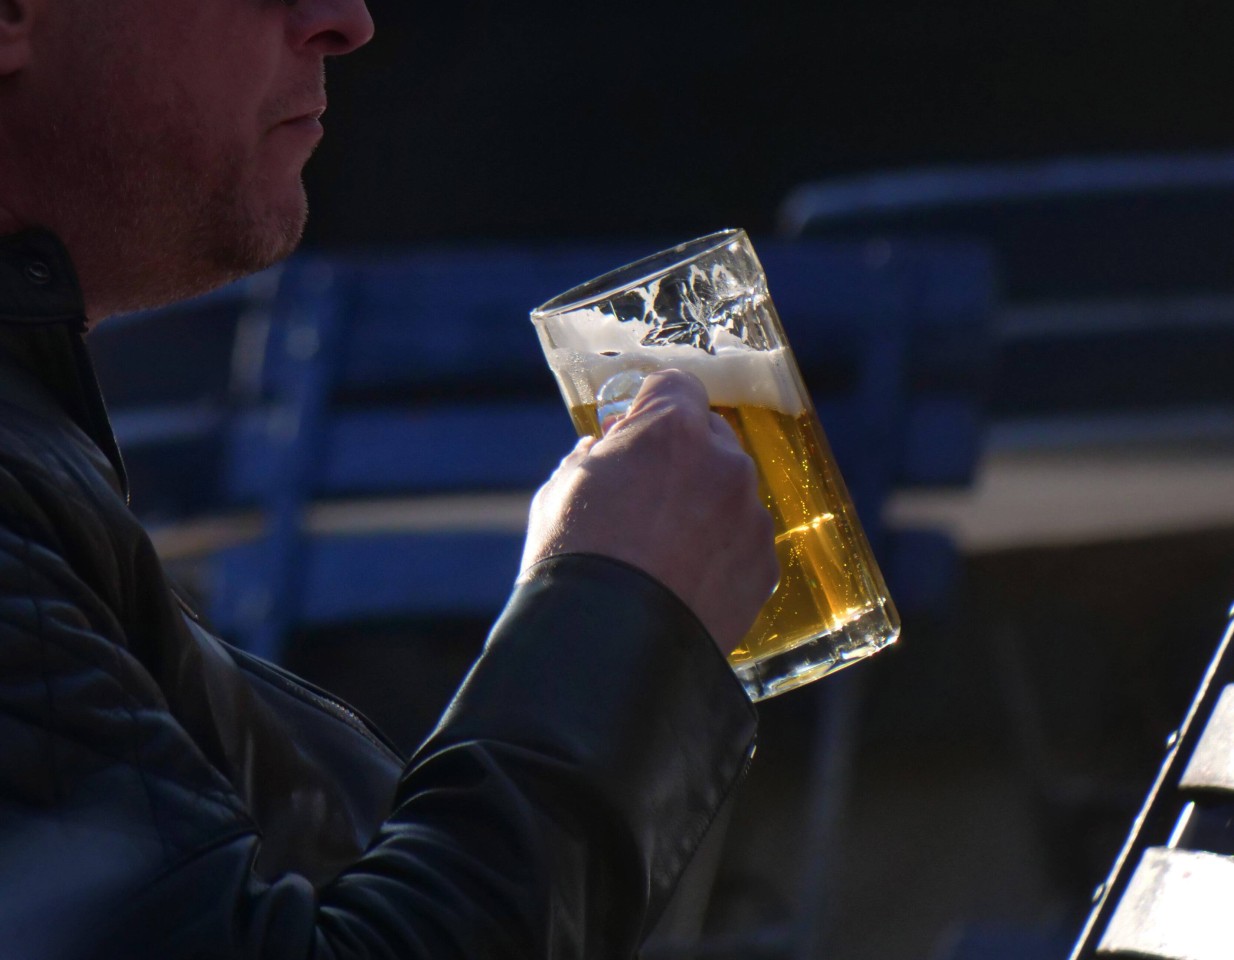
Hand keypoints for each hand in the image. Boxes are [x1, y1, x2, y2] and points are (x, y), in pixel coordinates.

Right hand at [522, 369, 777, 653]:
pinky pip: (742, 541)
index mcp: (673, 430)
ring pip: (729, 491)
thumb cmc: (575, 559)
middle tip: (644, 496)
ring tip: (664, 551)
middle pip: (709, 436)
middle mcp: (724, 462)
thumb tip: (607, 452)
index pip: (675, 385)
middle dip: (681, 456)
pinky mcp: (763, 566)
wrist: (610, 649)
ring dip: (704, 505)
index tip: (632, 433)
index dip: (649, 408)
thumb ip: (595, 457)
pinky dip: (720, 552)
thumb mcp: (563, 488)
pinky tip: (685, 580)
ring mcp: (750, 516)